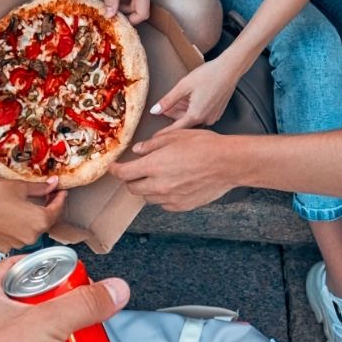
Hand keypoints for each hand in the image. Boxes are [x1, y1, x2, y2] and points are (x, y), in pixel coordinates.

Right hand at [0, 178, 65, 251]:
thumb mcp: (19, 187)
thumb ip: (40, 188)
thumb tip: (53, 184)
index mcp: (39, 220)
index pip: (57, 210)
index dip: (60, 198)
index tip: (60, 190)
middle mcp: (31, 236)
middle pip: (46, 221)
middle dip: (48, 207)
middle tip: (47, 194)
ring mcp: (18, 244)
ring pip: (32, 229)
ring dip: (33, 218)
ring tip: (27, 204)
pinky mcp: (5, 246)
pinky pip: (19, 235)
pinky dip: (19, 226)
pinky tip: (12, 214)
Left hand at [0, 255, 131, 341]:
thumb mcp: (45, 324)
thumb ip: (83, 304)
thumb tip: (111, 290)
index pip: (18, 269)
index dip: (45, 268)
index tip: (72, 273)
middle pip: (40, 308)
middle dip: (67, 312)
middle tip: (87, 311)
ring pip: (48, 341)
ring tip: (88, 340)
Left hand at [110, 125, 237, 211]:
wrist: (227, 163)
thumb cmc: (204, 146)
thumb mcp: (175, 136)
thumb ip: (153, 144)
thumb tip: (139, 150)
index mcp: (153, 166)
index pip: (124, 174)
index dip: (115, 170)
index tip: (114, 167)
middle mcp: (158, 185)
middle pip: (133, 188)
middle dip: (131, 180)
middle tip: (136, 171)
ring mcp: (170, 198)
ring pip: (148, 198)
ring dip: (147, 189)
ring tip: (157, 178)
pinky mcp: (182, 206)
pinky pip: (164, 204)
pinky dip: (163, 197)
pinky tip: (171, 186)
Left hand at [148, 53, 241, 129]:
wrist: (230, 69)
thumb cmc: (209, 75)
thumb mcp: (183, 86)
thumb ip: (168, 100)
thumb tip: (155, 110)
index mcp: (196, 115)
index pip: (176, 129)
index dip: (164, 132)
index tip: (156, 137)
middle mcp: (206, 119)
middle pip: (184, 122)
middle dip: (174, 114)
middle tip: (165, 106)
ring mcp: (213, 116)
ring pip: (193, 117)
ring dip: (184, 110)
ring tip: (180, 97)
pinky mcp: (218, 112)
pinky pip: (201, 114)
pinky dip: (194, 108)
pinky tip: (192, 97)